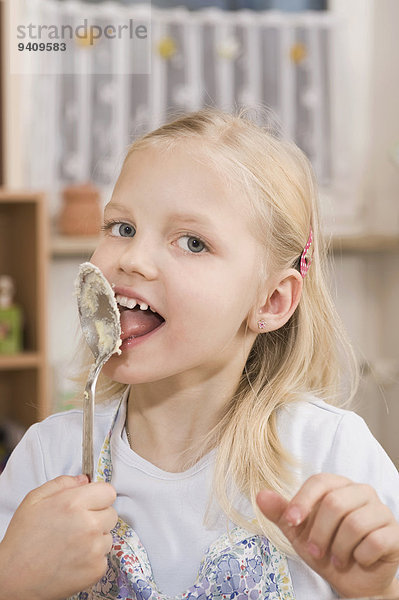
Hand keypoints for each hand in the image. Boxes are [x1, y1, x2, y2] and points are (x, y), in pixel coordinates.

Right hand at [0, 475, 117, 599]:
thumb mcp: (35, 499)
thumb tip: (84, 480)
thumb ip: (62, 483)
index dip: (98, 497)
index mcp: (74, 503)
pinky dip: (93, 558)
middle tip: (77, 525)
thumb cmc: (22, 539)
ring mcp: (94, 548)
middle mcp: (89, 524)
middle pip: (111, 514)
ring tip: (72, 544)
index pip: (108, 492)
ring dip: (96, 538)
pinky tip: (74, 559)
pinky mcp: (96, 569)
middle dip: (98, 516)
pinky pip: (104, 556)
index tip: (90, 503)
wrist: (14, 578)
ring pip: (108, 536)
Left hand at [257, 473, 398, 597]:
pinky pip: (375, 541)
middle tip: (314, 551)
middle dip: (319, 533)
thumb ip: (281, 513)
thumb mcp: (298, 533)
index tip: (291, 522)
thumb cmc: (325, 549)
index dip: (302, 501)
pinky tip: (358, 560)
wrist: (353, 580)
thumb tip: (260, 495)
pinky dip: (360, 557)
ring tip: (336, 559)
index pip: (319, 481)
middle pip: (335, 503)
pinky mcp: (394, 533)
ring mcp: (380, 511)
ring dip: (338, 549)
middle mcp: (361, 491)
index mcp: (337, 485)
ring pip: (355, 523)